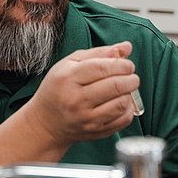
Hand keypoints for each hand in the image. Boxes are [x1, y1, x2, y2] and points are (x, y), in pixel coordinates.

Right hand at [25, 42, 139, 145]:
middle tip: (131, 76)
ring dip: (130, 93)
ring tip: (125, 89)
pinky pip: (122, 120)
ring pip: (121, 104)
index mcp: (68, 78)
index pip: (102, 68)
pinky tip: (121, 103)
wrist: (46, 122)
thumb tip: (127, 46)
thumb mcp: (70, 64)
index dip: (122, 64)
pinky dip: (128, 109)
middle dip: (131, 78)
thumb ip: (99, 53)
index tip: (128, 65)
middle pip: (115, 86)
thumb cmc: (59, 88)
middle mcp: (76, 99)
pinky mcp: (96, 131)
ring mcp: (86, 118)